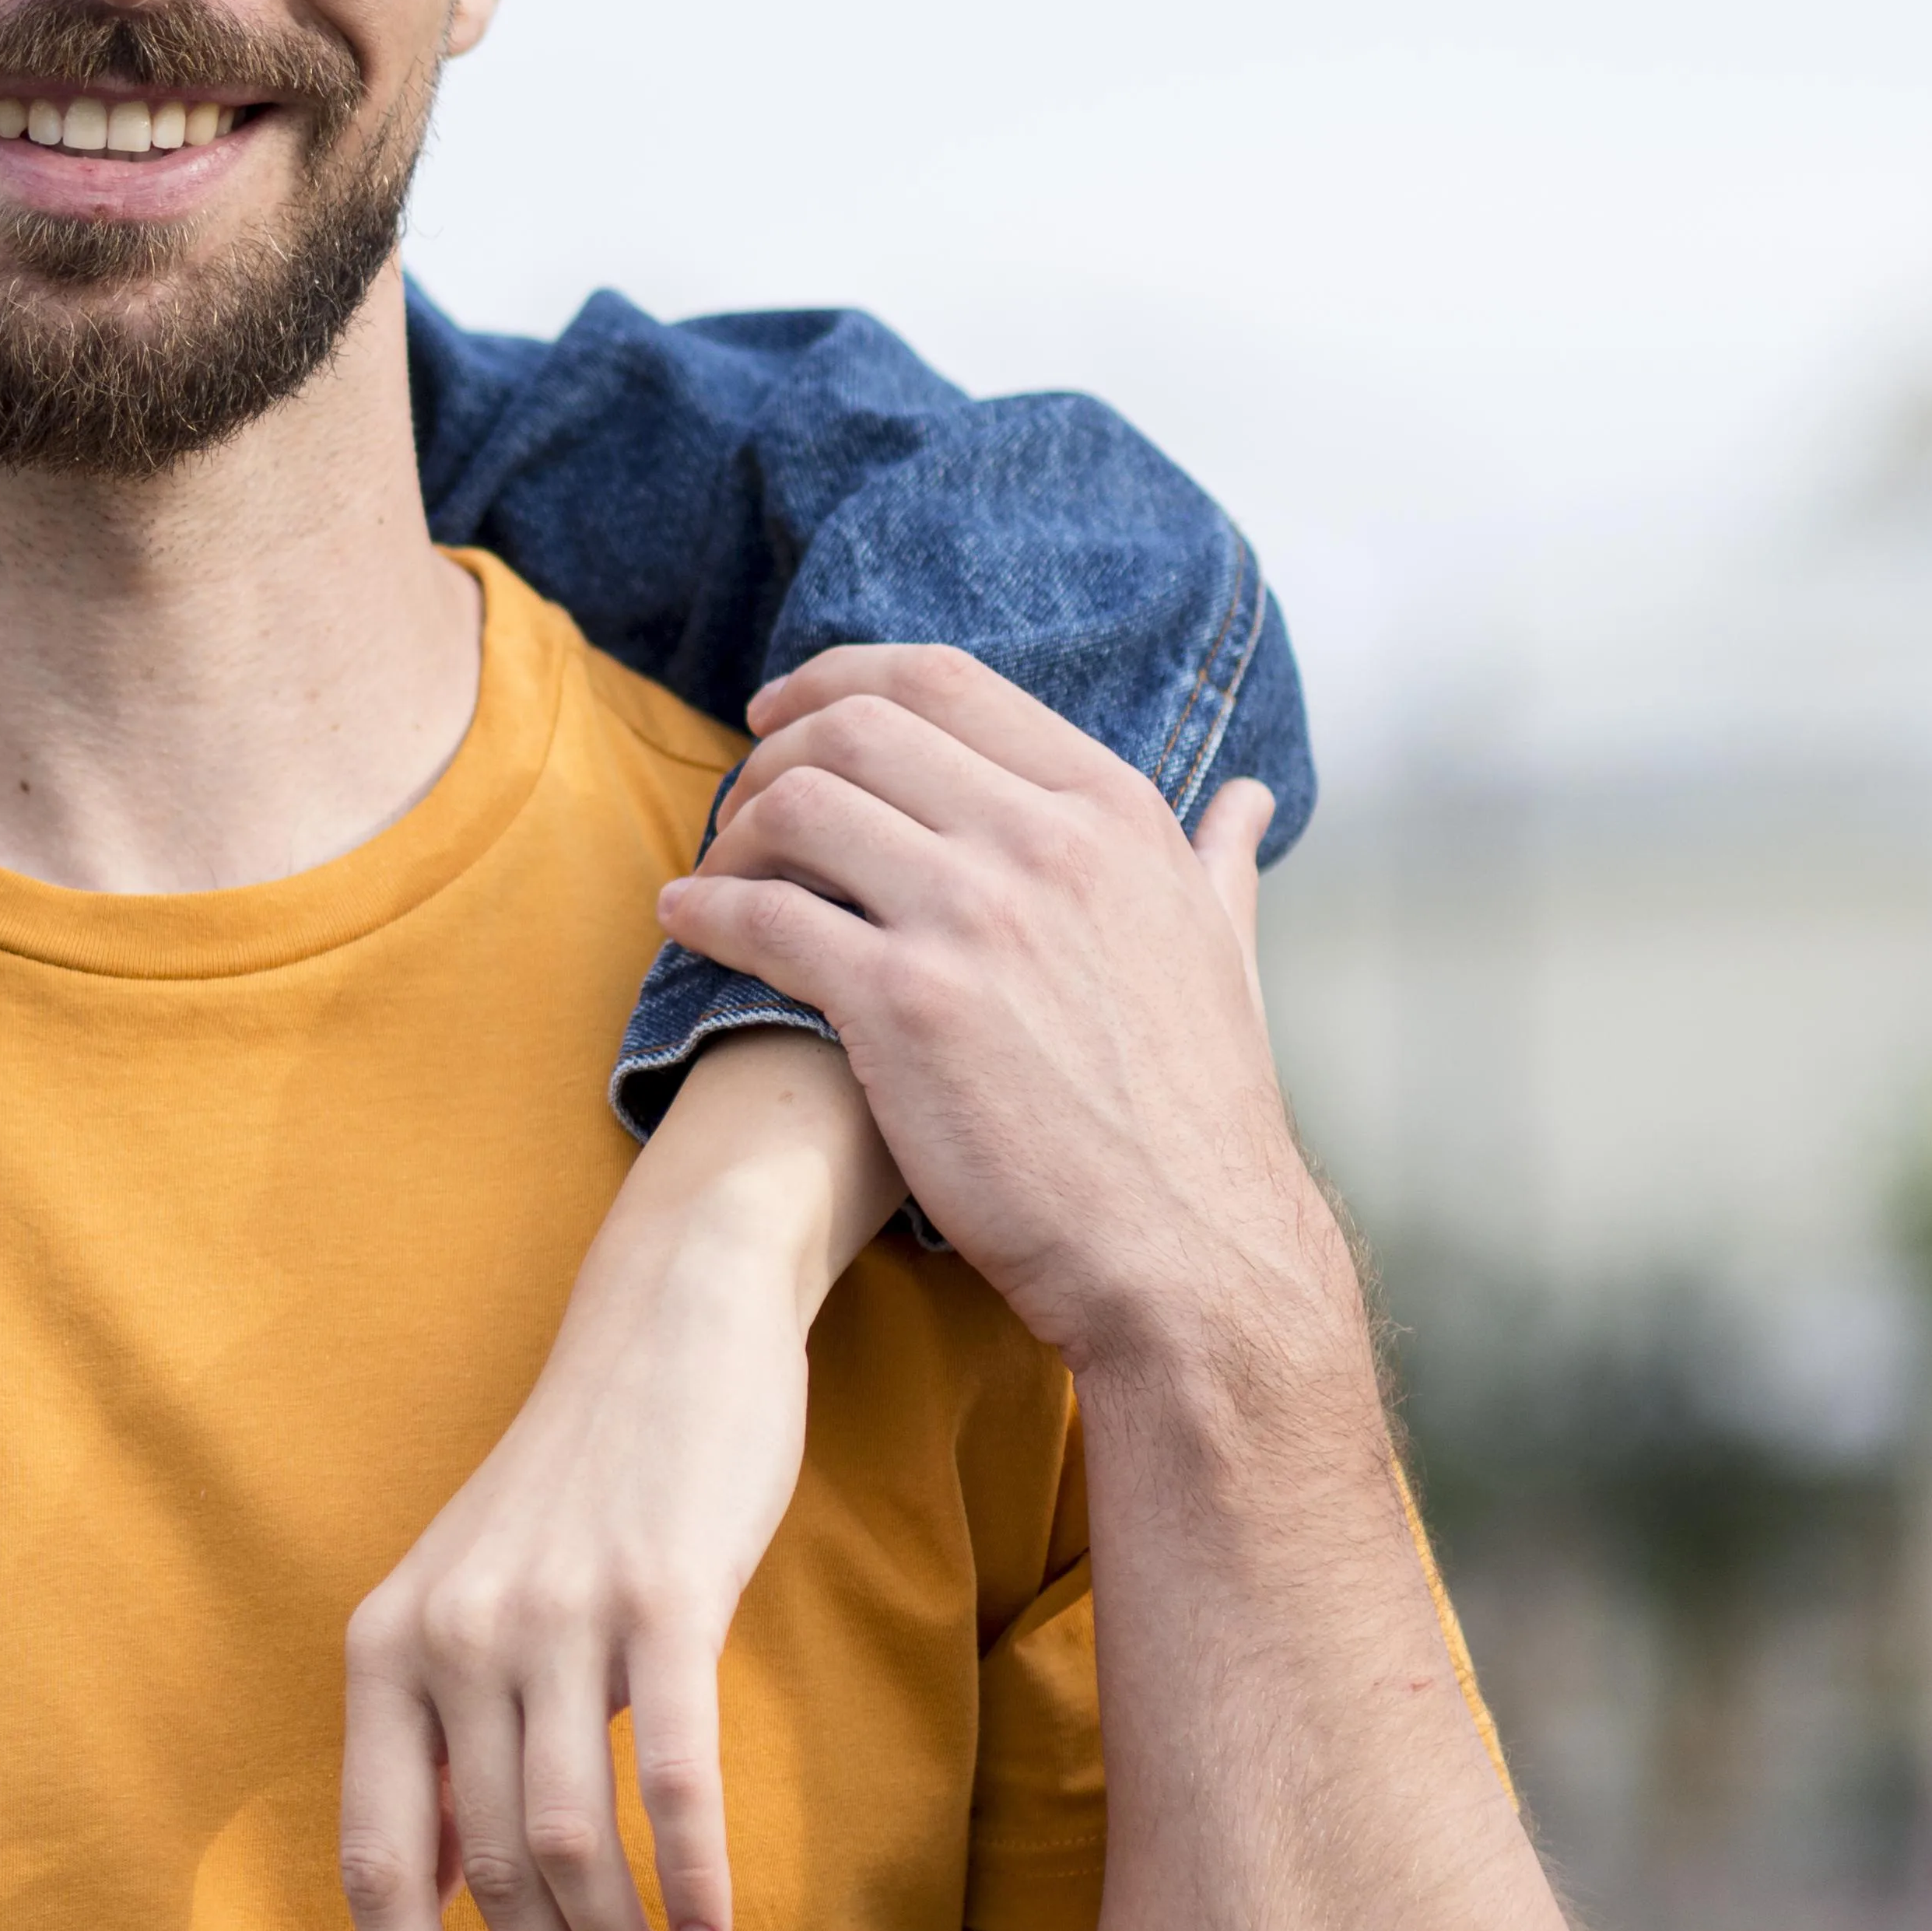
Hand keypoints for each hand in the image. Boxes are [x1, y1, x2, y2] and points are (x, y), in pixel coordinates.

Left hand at [336, 1029, 892, 1930]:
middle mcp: (451, 1636)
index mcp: (386, 1651)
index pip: (378, 1859)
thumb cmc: (581, 1493)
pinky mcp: (663, 1592)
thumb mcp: (472, 1609)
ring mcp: (555, 1613)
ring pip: (574, 1839)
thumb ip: (447, 1740)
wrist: (669, 1331)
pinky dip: (691, 1869)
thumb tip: (441, 1888)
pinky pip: (672, 1767)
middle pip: (488, 1871)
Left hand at [655, 647, 1335, 1385]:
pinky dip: (704, 911)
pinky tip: (686, 924)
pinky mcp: (904, 1004)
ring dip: (732, 832)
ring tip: (715, 874)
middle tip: (740, 803)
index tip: (786, 714)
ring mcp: (972, 918)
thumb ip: (1214, 864)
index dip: (841, 680)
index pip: (946, 681)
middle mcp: (1044, 844)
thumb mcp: (1226, 957)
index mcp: (1112, 814)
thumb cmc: (1199, 1116)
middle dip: (772, 755)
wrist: (1190, 1250)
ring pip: (798, 808)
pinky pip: (763, 918)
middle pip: (854, 731)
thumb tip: (1245, 800)